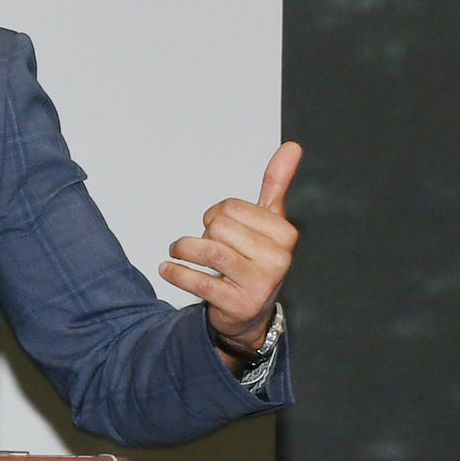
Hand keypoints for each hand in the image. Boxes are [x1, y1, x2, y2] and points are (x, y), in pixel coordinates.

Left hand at [162, 142, 300, 367]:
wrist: (250, 315)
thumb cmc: (255, 260)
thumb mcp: (268, 222)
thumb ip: (276, 184)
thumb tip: (292, 146)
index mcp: (285, 234)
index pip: (231, 208)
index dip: (217, 215)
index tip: (221, 229)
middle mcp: (278, 259)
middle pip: (217, 227)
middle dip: (203, 233)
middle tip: (207, 247)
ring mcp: (260, 284)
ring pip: (207, 250)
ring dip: (183, 249)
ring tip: (178, 253)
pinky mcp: (238, 304)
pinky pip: (198, 280)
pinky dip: (175, 272)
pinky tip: (167, 269)